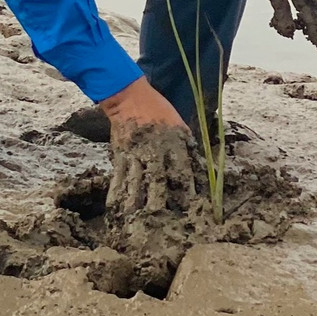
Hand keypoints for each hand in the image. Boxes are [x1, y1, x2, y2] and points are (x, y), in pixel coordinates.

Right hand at [102, 77, 199, 219]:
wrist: (129, 98)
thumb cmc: (158, 110)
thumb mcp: (179, 124)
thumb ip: (188, 146)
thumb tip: (200, 166)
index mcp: (173, 142)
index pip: (182, 170)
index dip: (187, 188)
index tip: (190, 206)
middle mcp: (154, 149)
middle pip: (157, 178)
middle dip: (159, 198)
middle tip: (161, 217)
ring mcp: (135, 152)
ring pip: (136, 180)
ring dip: (136, 200)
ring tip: (135, 218)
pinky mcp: (120, 153)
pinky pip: (118, 176)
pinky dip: (117, 192)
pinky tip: (116, 206)